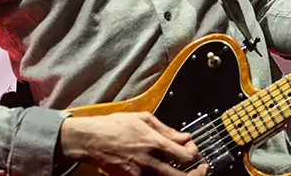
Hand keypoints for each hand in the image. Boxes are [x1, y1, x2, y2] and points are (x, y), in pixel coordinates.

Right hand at [59, 112, 206, 174]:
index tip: (195, 150)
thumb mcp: (143, 119)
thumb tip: (185, 137)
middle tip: (201, 169)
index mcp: (154, 143)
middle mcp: (149, 161)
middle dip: (196, 173)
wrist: (90, 140)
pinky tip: (164, 171)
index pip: (186, 156)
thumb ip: (167, 130)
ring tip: (184, 171)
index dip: (196, 154)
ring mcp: (140, 174)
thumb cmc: (114, 126)